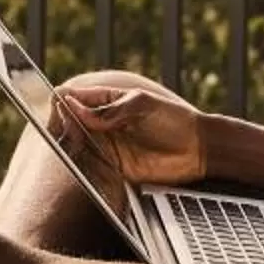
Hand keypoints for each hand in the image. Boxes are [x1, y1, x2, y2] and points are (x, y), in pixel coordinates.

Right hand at [54, 78, 206, 183]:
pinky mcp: (114, 167)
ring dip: (70, 146)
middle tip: (72, 133)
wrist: (199, 150)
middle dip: (64, 126)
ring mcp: (108, 145)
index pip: (74, 97)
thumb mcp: (142, 105)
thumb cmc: (175, 120)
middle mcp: (104, 123)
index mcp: (108, 100)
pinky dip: (82, 165)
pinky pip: (91, 166)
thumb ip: (109, 109)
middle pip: (69, 122)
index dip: (64, 103)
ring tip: (74, 146)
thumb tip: (76, 108)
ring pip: (76, 144)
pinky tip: (82, 162)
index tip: (66, 111)